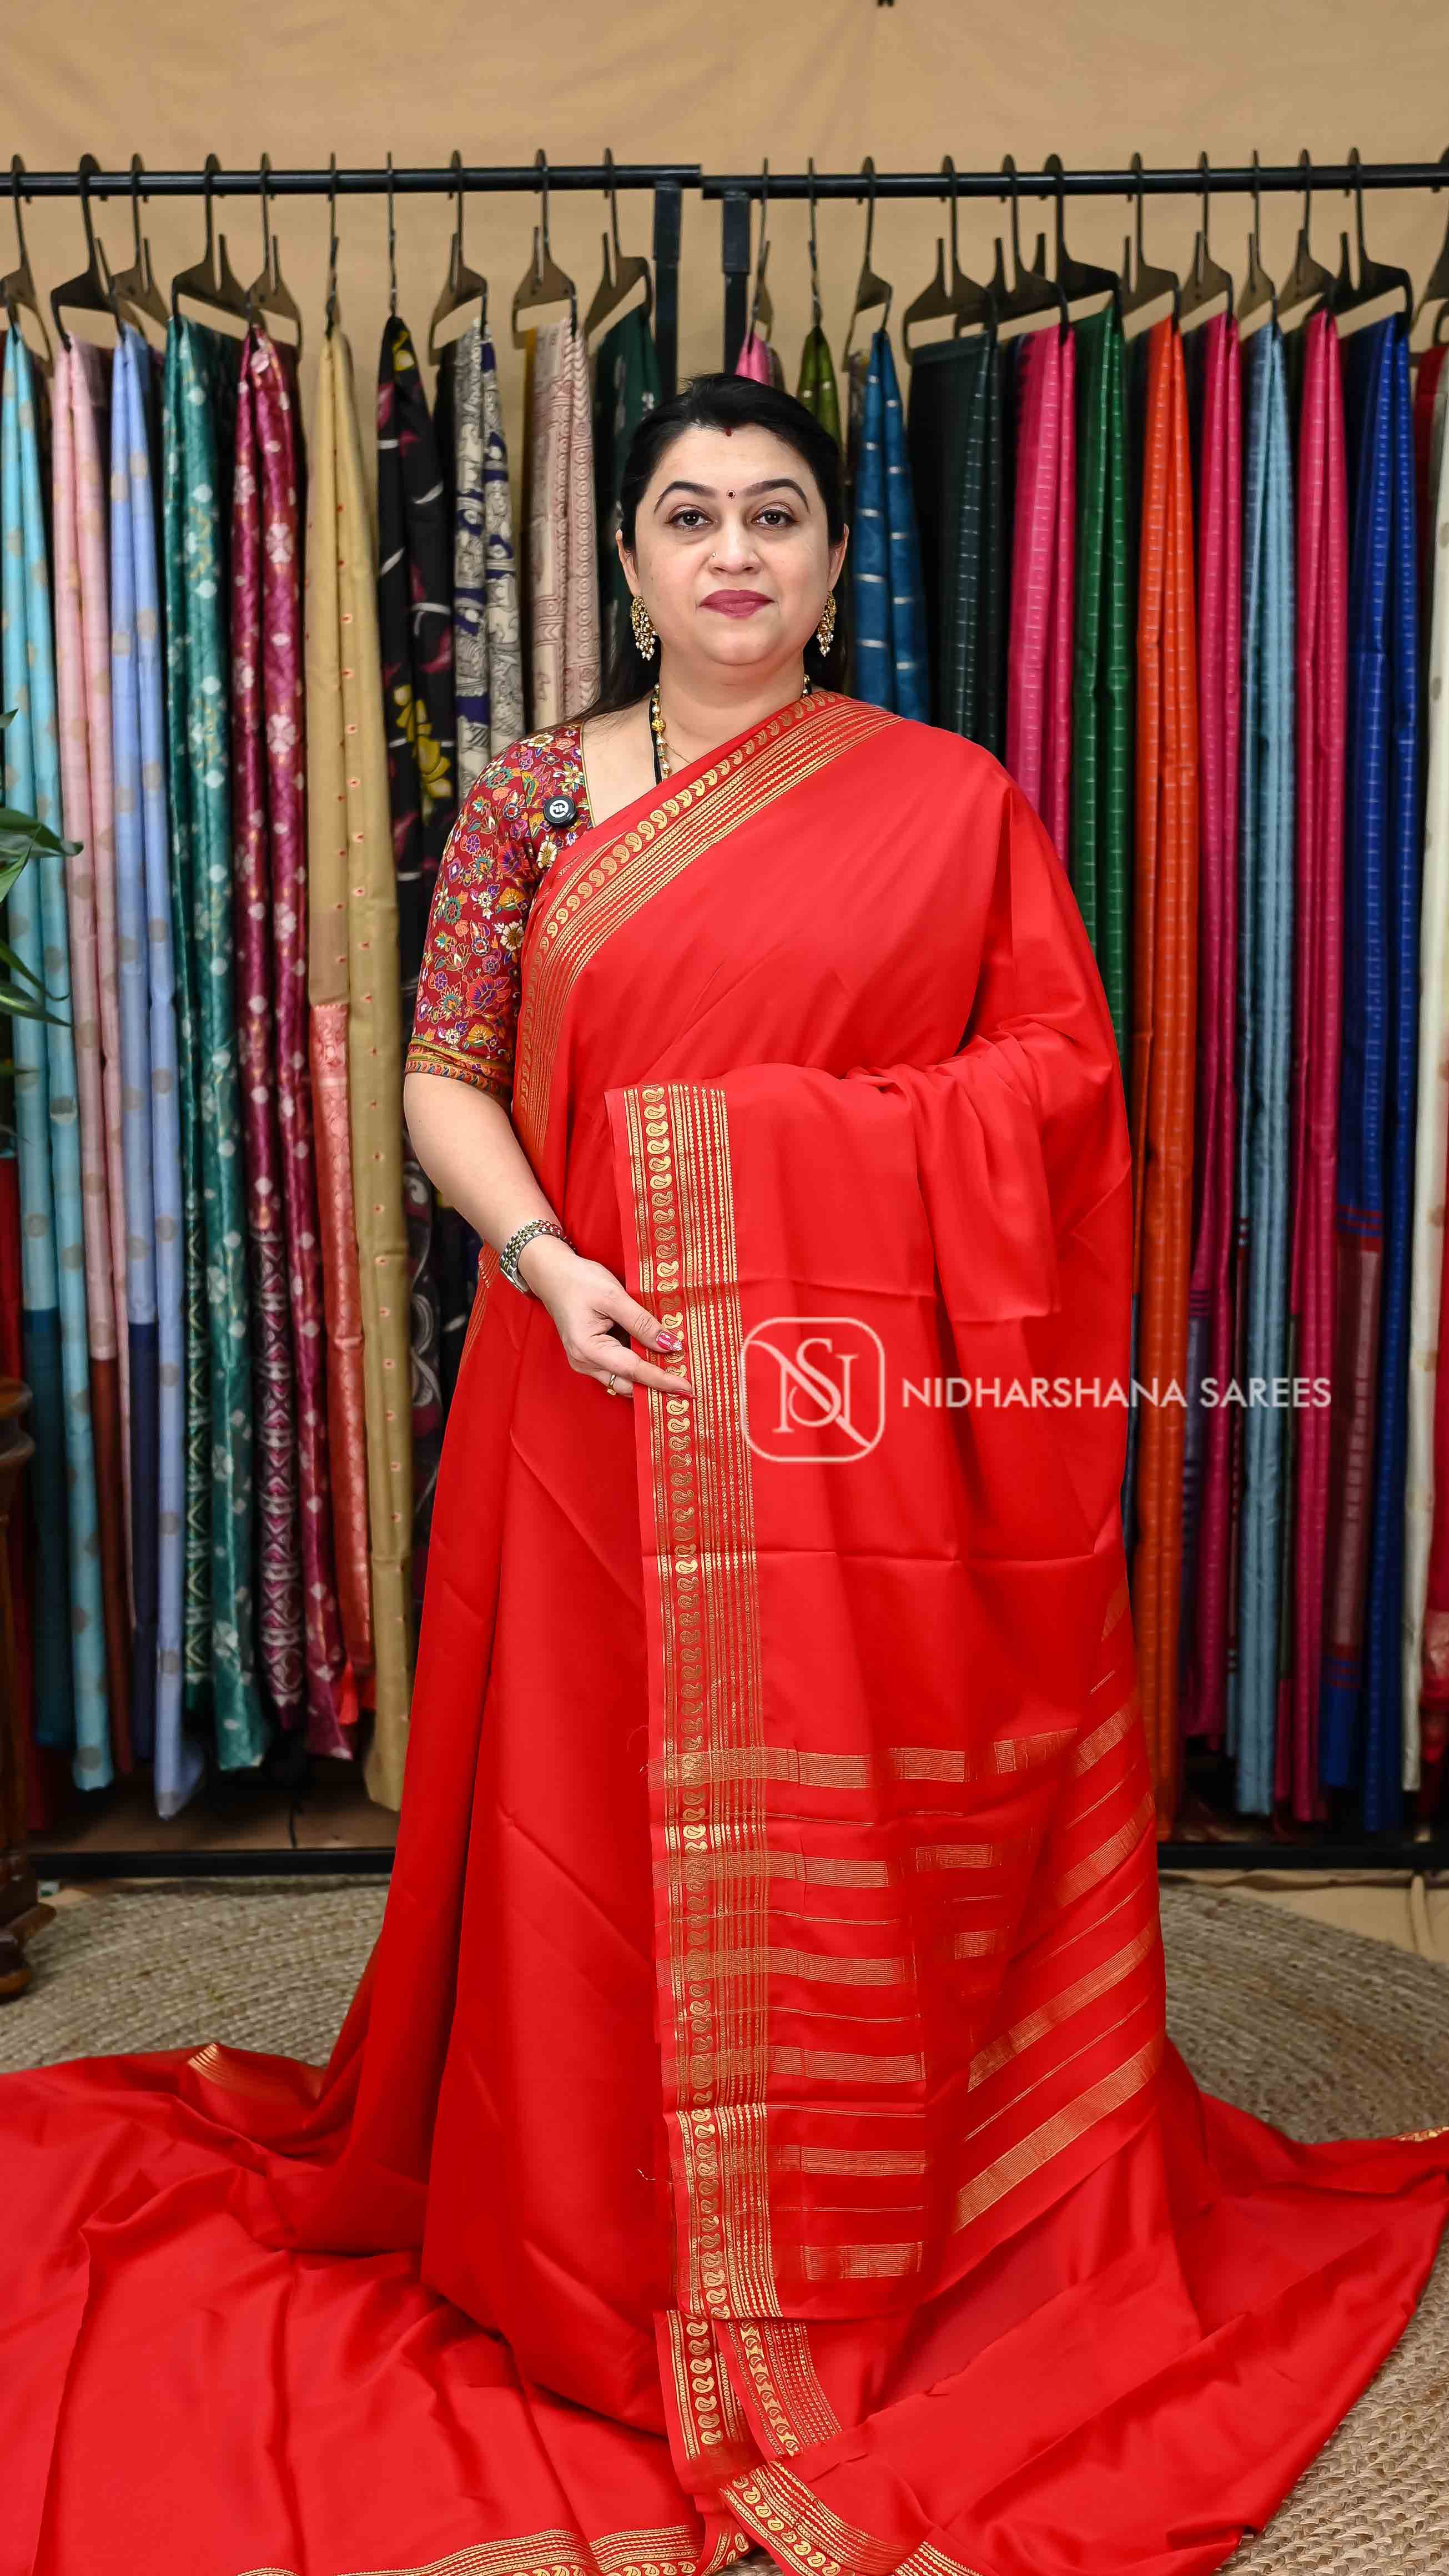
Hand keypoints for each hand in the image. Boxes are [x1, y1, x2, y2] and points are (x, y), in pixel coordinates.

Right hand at [519, 1235, 694, 1398]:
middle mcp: (585, 1363)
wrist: (552, 1273)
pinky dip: (637, 1368)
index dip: (663, 1379)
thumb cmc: (579, 1280)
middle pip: (628, 1384)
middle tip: (688, 1387)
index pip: (634, 1370)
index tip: (687, 1387)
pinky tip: (657, 1361)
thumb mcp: (614, 1297)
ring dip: (648, 1378)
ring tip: (678, 1374)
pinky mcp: (590, 1356)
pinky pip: (618, 1370)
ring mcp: (585, 1362)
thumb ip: (642, 1322)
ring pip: (623, 1380)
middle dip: (658, 1387)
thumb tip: (670, 1345)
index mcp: (588, 1349)